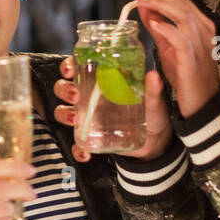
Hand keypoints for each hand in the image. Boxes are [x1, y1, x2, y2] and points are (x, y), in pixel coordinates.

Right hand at [54, 56, 173, 162]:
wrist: (155, 142)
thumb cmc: (151, 115)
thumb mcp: (153, 102)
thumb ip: (153, 91)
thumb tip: (153, 76)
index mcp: (103, 84)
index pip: (79, 69)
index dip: (68, 66)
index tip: (70, 71)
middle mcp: (91, 99)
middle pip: (65, 89)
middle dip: (64, 90)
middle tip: (76, 96)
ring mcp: (89, 118)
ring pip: (64, 112)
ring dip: (64, 115)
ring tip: (75, 120)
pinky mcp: (91, 138)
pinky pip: (77, 143)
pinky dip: (77, 148)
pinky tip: (85, 153)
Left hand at [126, 0, 219, 117]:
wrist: (202, 104)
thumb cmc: (186, 75)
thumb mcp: (168, 46)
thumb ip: (157, 26)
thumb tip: (143, 5)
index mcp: (199, 24)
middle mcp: (203, 29)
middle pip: (179, 0)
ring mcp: (200, 44)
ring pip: (182, 14)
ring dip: (159, 4)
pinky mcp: (193, 60)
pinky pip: (181, 40)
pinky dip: (167, 29)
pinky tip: (153, 23)